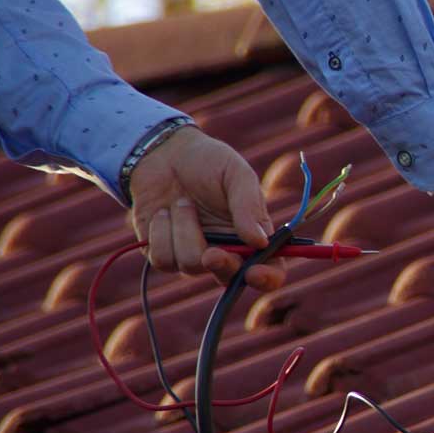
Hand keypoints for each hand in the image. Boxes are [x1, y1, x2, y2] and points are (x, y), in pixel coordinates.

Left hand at [128, 126, 285, 291]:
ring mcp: (193, 255)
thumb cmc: (208, 161)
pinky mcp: (164, 255)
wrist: (163, 153)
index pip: (271, 268)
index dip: (268, 279)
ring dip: (184, 230)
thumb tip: (261, 242)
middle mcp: (226, 250)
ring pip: (191, 266)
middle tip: (212, 253)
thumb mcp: (236, 174)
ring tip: (183, 203)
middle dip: (221, 265)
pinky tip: (164, 213)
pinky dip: (162, 232)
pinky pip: (163, 260)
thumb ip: (248, 206)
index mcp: (253, 235)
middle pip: (229, 278)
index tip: (254, 273)